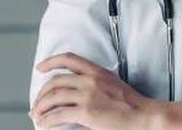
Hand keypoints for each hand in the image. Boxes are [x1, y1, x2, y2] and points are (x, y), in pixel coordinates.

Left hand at [29, 52, 157, 129]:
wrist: (145, 117)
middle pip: (55, 81)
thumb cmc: (133, 106)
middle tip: (36, 104)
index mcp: (97, 71)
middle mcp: (90, 80)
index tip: (40, 67)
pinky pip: (58, 115)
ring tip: (37, 116)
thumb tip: (79, 94)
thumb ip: (96, 84)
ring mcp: (88, 95)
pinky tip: (44, 124)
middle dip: (41, 94)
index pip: (69, 59)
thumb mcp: (114, 85)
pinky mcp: (86, 112)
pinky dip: (47, 120)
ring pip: (53, 97)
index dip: (50, 61)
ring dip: (40, 107)